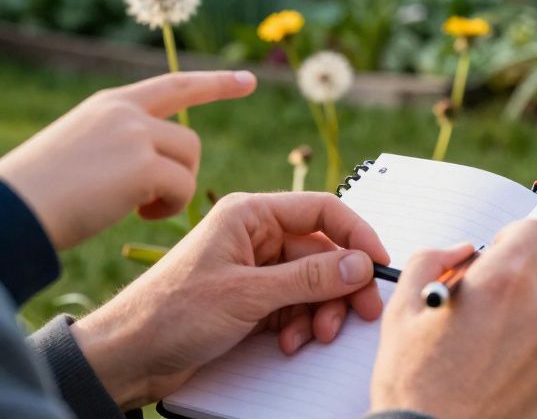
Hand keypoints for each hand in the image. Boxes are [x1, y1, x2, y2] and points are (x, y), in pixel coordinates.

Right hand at [0, 71, 256, 248]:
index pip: (175, 84)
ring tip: (137, 208)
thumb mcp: (79, 149)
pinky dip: (169, 207)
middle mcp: (125, 113)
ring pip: (188, 162)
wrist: (10, 211)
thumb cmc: (40, 193)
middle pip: (189, 138)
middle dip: (185, 170)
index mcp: (110, 105)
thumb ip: (119, 143)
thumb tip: (152, 162)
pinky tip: (139, 216)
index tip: (249, 79)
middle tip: (158, 198)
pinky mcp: (142, 165)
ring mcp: (135, 136)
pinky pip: (182, 187)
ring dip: (172, 191)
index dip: (215, 82)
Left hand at [69, 192, 389, 408]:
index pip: (322, 210)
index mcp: (250, 215)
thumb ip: (309, 278)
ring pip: (312, 282)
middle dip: (341, 285)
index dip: (357, 235)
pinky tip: (290, 341)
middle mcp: (254, 235)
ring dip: (320, 310)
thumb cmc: (171, 315)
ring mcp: (253, 268)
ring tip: (316, 335)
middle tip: (360, 312)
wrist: (125, 358)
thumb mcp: (247, 295)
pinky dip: (300, 323)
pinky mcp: (250, 298)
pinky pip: (295, 304)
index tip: (379, 264)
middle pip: (322, 251)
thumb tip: (360, 264)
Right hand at [371, 220, 536, 418]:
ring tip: (489, 361)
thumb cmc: (413, 384)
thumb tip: (463, 252)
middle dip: (515, 291)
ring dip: (527, 329)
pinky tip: (506, 382)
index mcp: (504, 281)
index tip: (500, 258)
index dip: (516, 241)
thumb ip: (433, 261)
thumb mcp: (403, 311)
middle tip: (482, 321)